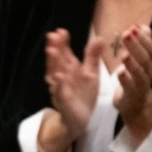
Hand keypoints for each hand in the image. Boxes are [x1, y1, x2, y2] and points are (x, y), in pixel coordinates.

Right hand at [38, 29, 102, 151]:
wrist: (81, 120)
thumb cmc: (84, 95)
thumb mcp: (91, 73)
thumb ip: (92, 56)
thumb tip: (98, 37)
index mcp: (70, 69)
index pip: (64, 53)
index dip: (62, 43)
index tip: (61, 31)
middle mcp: (63, 77)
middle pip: (57, 60)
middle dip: (54, 49)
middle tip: (52, 36)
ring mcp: (62, 88)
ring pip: (56, 74)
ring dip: (53, 63)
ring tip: (52, 51)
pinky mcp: (64, 101)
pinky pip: (61, 91)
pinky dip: (60, 83)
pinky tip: (59, 75)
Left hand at [113, 24, 151, 141]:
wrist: (137, 103)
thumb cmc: (137, 76)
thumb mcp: (141, 58)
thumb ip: (141, 42)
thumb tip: (141, 26)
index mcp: (151, 61)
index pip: (150, 47)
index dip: (143, 38)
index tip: (133, 27)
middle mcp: (148, 71)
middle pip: (145, 58)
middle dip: (136, 45)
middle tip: (126, 34)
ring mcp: (141, 84)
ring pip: (139, 72)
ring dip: (132, 62)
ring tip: (124, 54)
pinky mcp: (132, 95)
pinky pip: (130, 87)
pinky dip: (126, 79)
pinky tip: (120, 72)